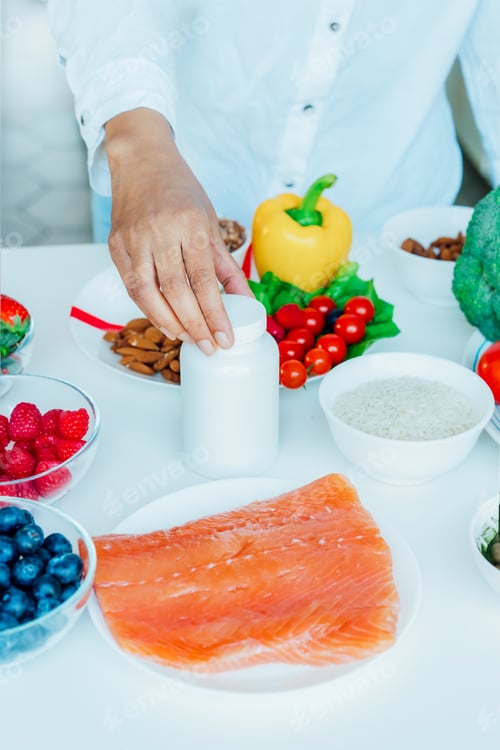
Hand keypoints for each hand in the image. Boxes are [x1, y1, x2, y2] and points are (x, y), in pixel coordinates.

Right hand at [104, 108, 252, 353]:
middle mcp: (159, 231)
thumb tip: (245, 301)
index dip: (215, 314)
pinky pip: (131, 285)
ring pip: (148, 293)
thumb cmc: (180, 192)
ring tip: (187, 338)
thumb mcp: (210, 223)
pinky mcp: (115, 244)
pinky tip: (165, 321)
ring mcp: (133, 238)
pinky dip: (148, 308)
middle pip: (176, 291)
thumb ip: (225, 266)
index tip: (224, 338)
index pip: (204, 280)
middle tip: (208, 347)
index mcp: (189, 224)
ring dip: (168, 322)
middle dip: (194, 325)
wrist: (141, 160)